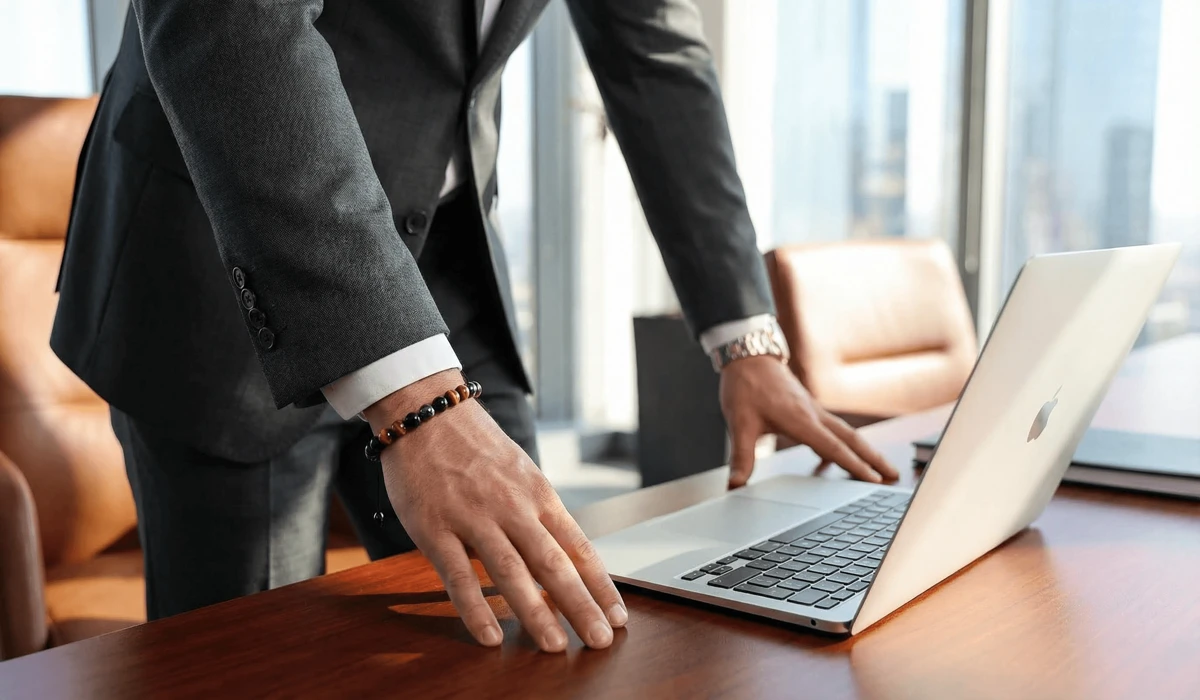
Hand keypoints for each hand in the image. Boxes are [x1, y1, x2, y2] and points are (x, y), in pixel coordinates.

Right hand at [363, 370, 626, 652]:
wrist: (426, 410)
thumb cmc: (474, 444)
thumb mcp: (520, 471)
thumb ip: (539, 511)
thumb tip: (565, 554)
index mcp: (537, 493)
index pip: (578, 546)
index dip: (600, 584)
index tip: (618, 614)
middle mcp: (512, 507)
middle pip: (553, 564)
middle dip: (580, 606)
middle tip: (600, 639)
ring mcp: (473, 517)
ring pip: (511, 572)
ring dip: (536, 613)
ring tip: (555, 646)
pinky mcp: (434, 527)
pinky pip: (458, 575)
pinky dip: (474, 609)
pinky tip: (489, 635)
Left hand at [719, 357, 898, 487]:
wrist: (747, 356)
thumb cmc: (745, 386)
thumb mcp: (739, 423)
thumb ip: (741, 456)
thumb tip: (735, 484)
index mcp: (800, 420)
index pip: (832, 447)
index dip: (853, 466)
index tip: (874, 480)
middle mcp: (813, 414)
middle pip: (851, 439)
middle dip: (873, 459)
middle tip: (893, 476)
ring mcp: (813, 410)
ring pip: (846, 433)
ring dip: (864, 451)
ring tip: (880, 468)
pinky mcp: (808, 408)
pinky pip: (832, 429)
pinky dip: (843, 444)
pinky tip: (839, 457)